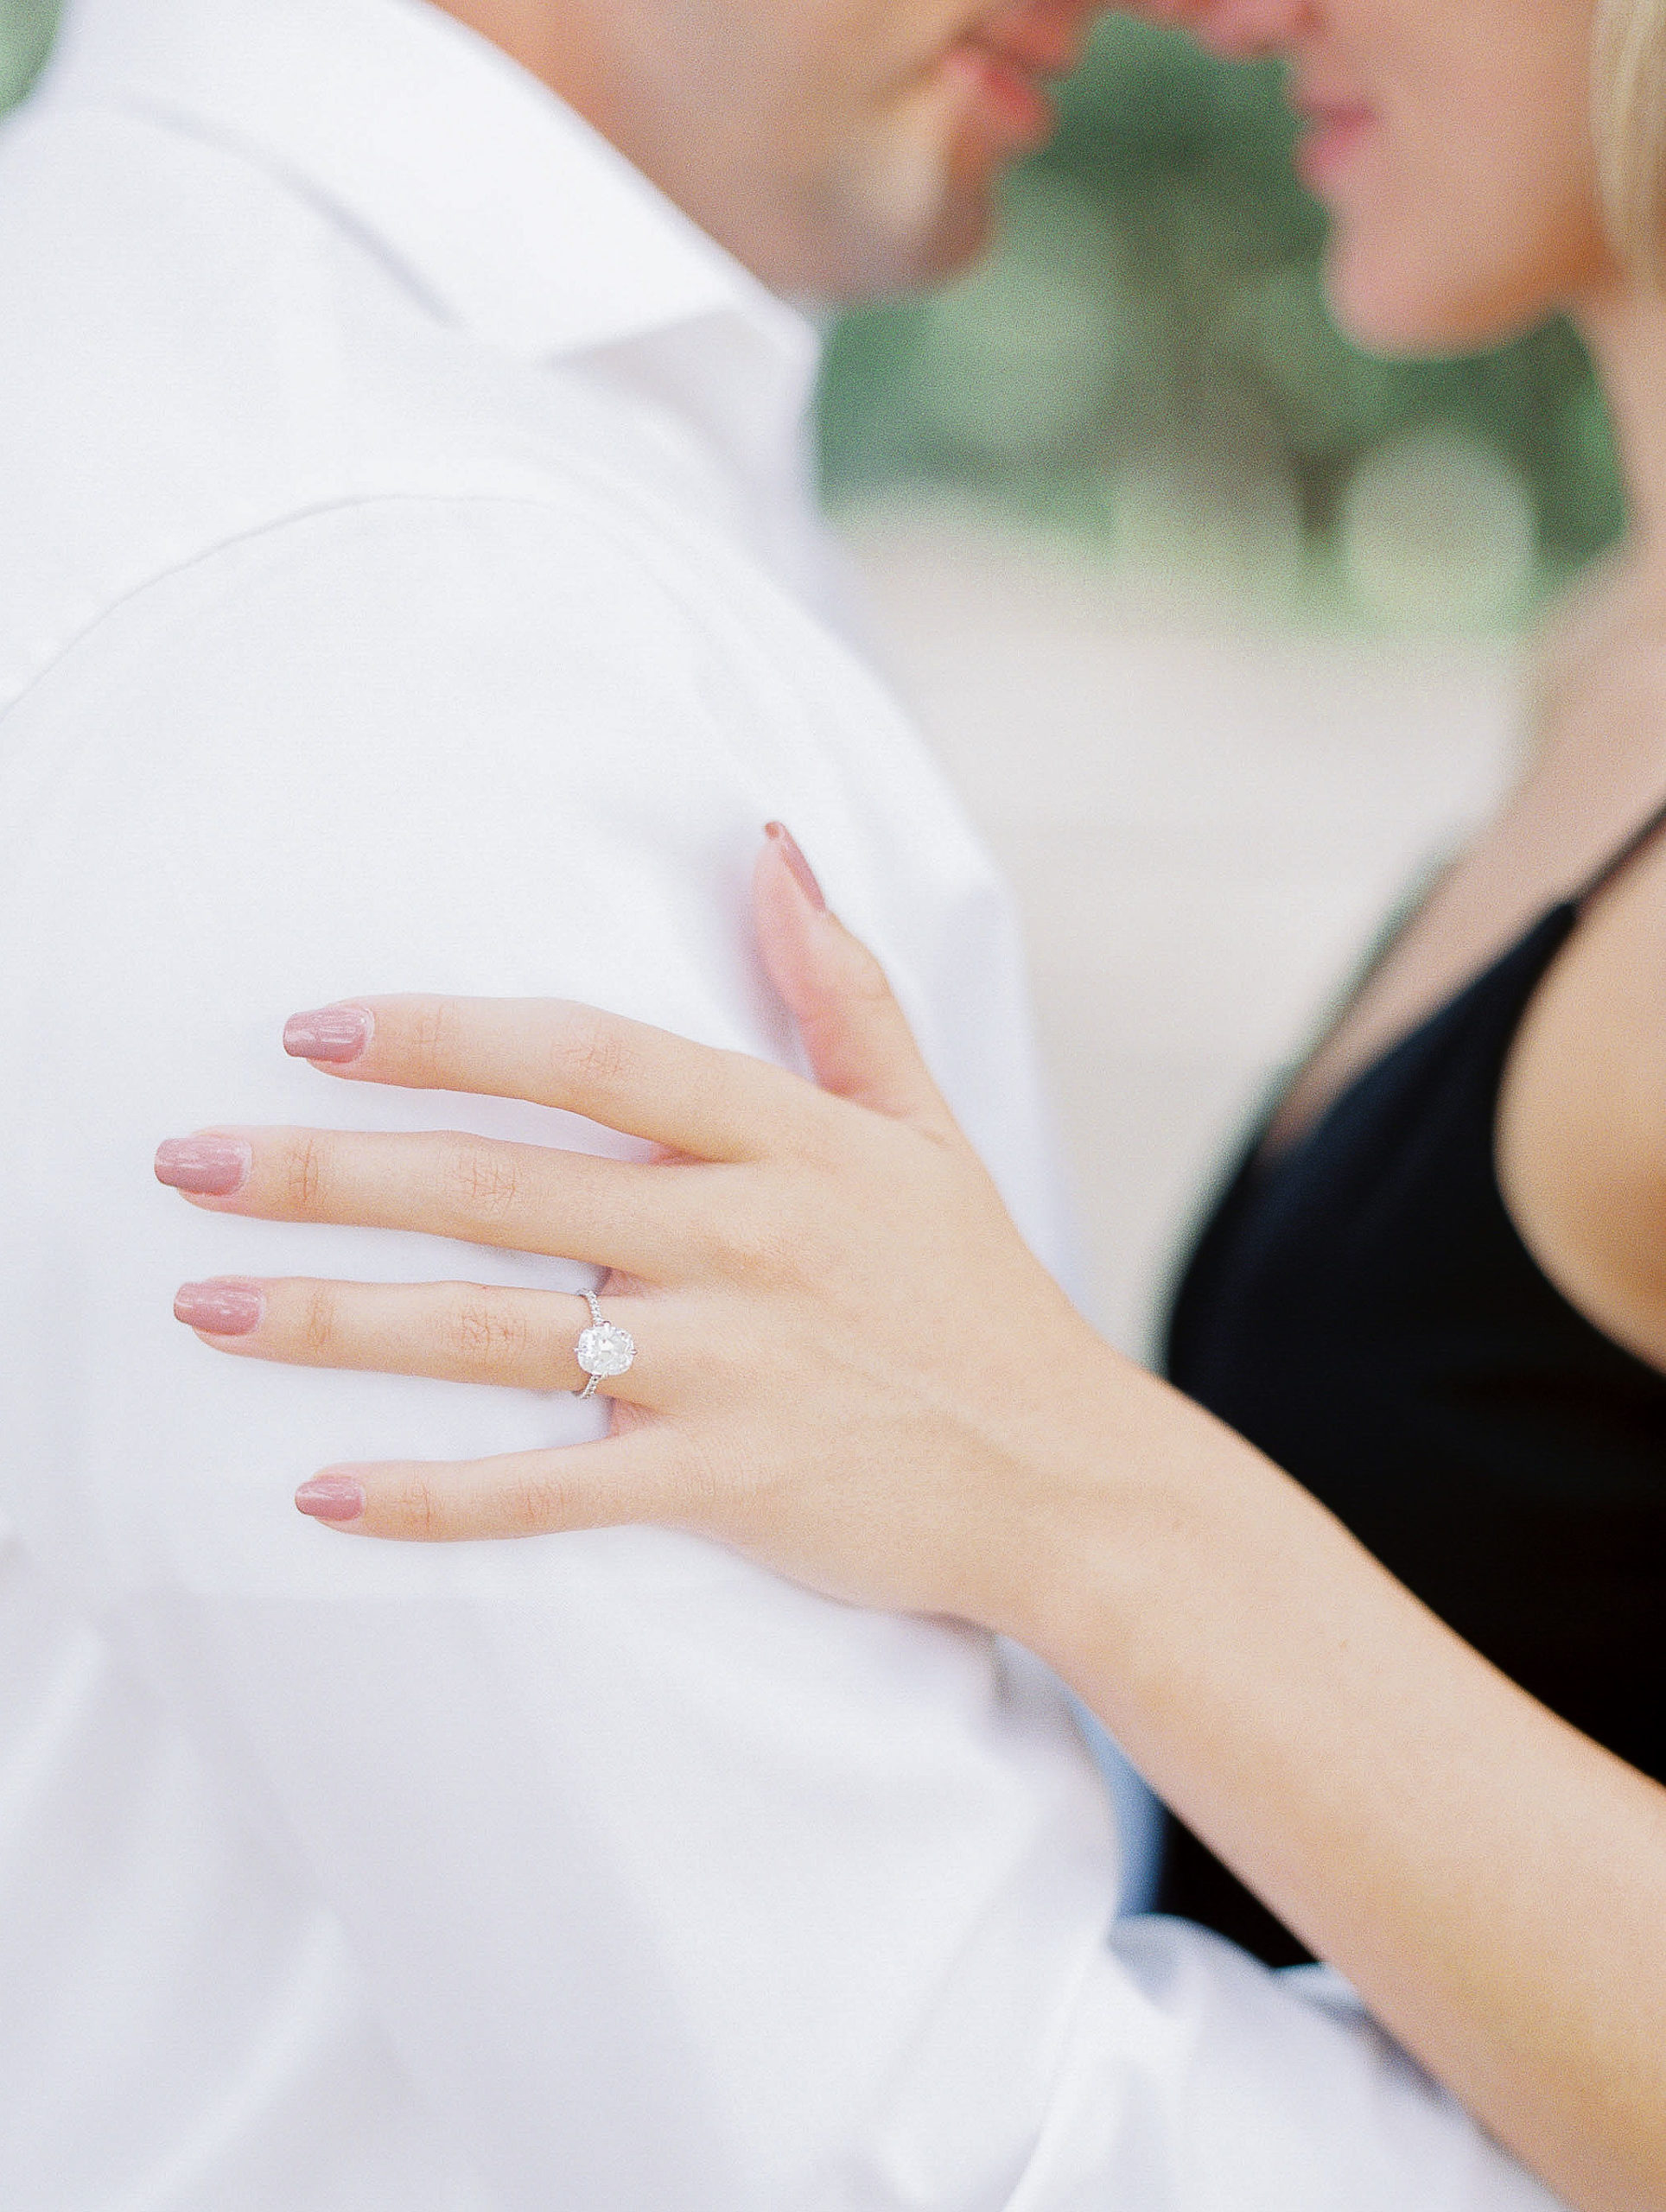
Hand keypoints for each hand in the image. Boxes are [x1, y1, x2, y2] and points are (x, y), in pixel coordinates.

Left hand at [156, 828, 1139, 1637]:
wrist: (1069, 1477)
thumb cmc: (980, 1296)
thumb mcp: (926, 1124)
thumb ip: (840, 987)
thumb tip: (771, 842)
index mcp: (788, 1137)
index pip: (589, 1056)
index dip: (446, 1035)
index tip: (317, 1031)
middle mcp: (746, 1238)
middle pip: (505, 1186)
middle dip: (332, 1171)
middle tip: (186, 1163)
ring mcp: (733, 1365)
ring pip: (499, 1336)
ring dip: (339, 1321)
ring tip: (205, 1305)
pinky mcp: (727, 1484)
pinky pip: (552, 1497)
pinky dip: (437, 1502)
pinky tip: (322, 1495)